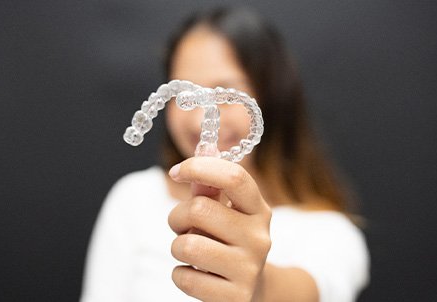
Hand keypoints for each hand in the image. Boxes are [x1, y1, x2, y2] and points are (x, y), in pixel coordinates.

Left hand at [168, 157, 271, 300]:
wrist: (251, 293)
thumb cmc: (229, 244)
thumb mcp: (225, 214)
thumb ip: (211, 187)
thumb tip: (204, 148)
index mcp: (259, 210)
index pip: (234, 177)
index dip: (200, 167)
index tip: (177, 171)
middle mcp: (259, 238)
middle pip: (199, 209)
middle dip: (177, 216)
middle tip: (181, 226)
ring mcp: (249, 269)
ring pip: (187, 245)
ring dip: (177, 247)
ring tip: (190, 251)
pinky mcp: (235, 297)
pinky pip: (184, 277)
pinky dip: (179, 274)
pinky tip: (195, 274)